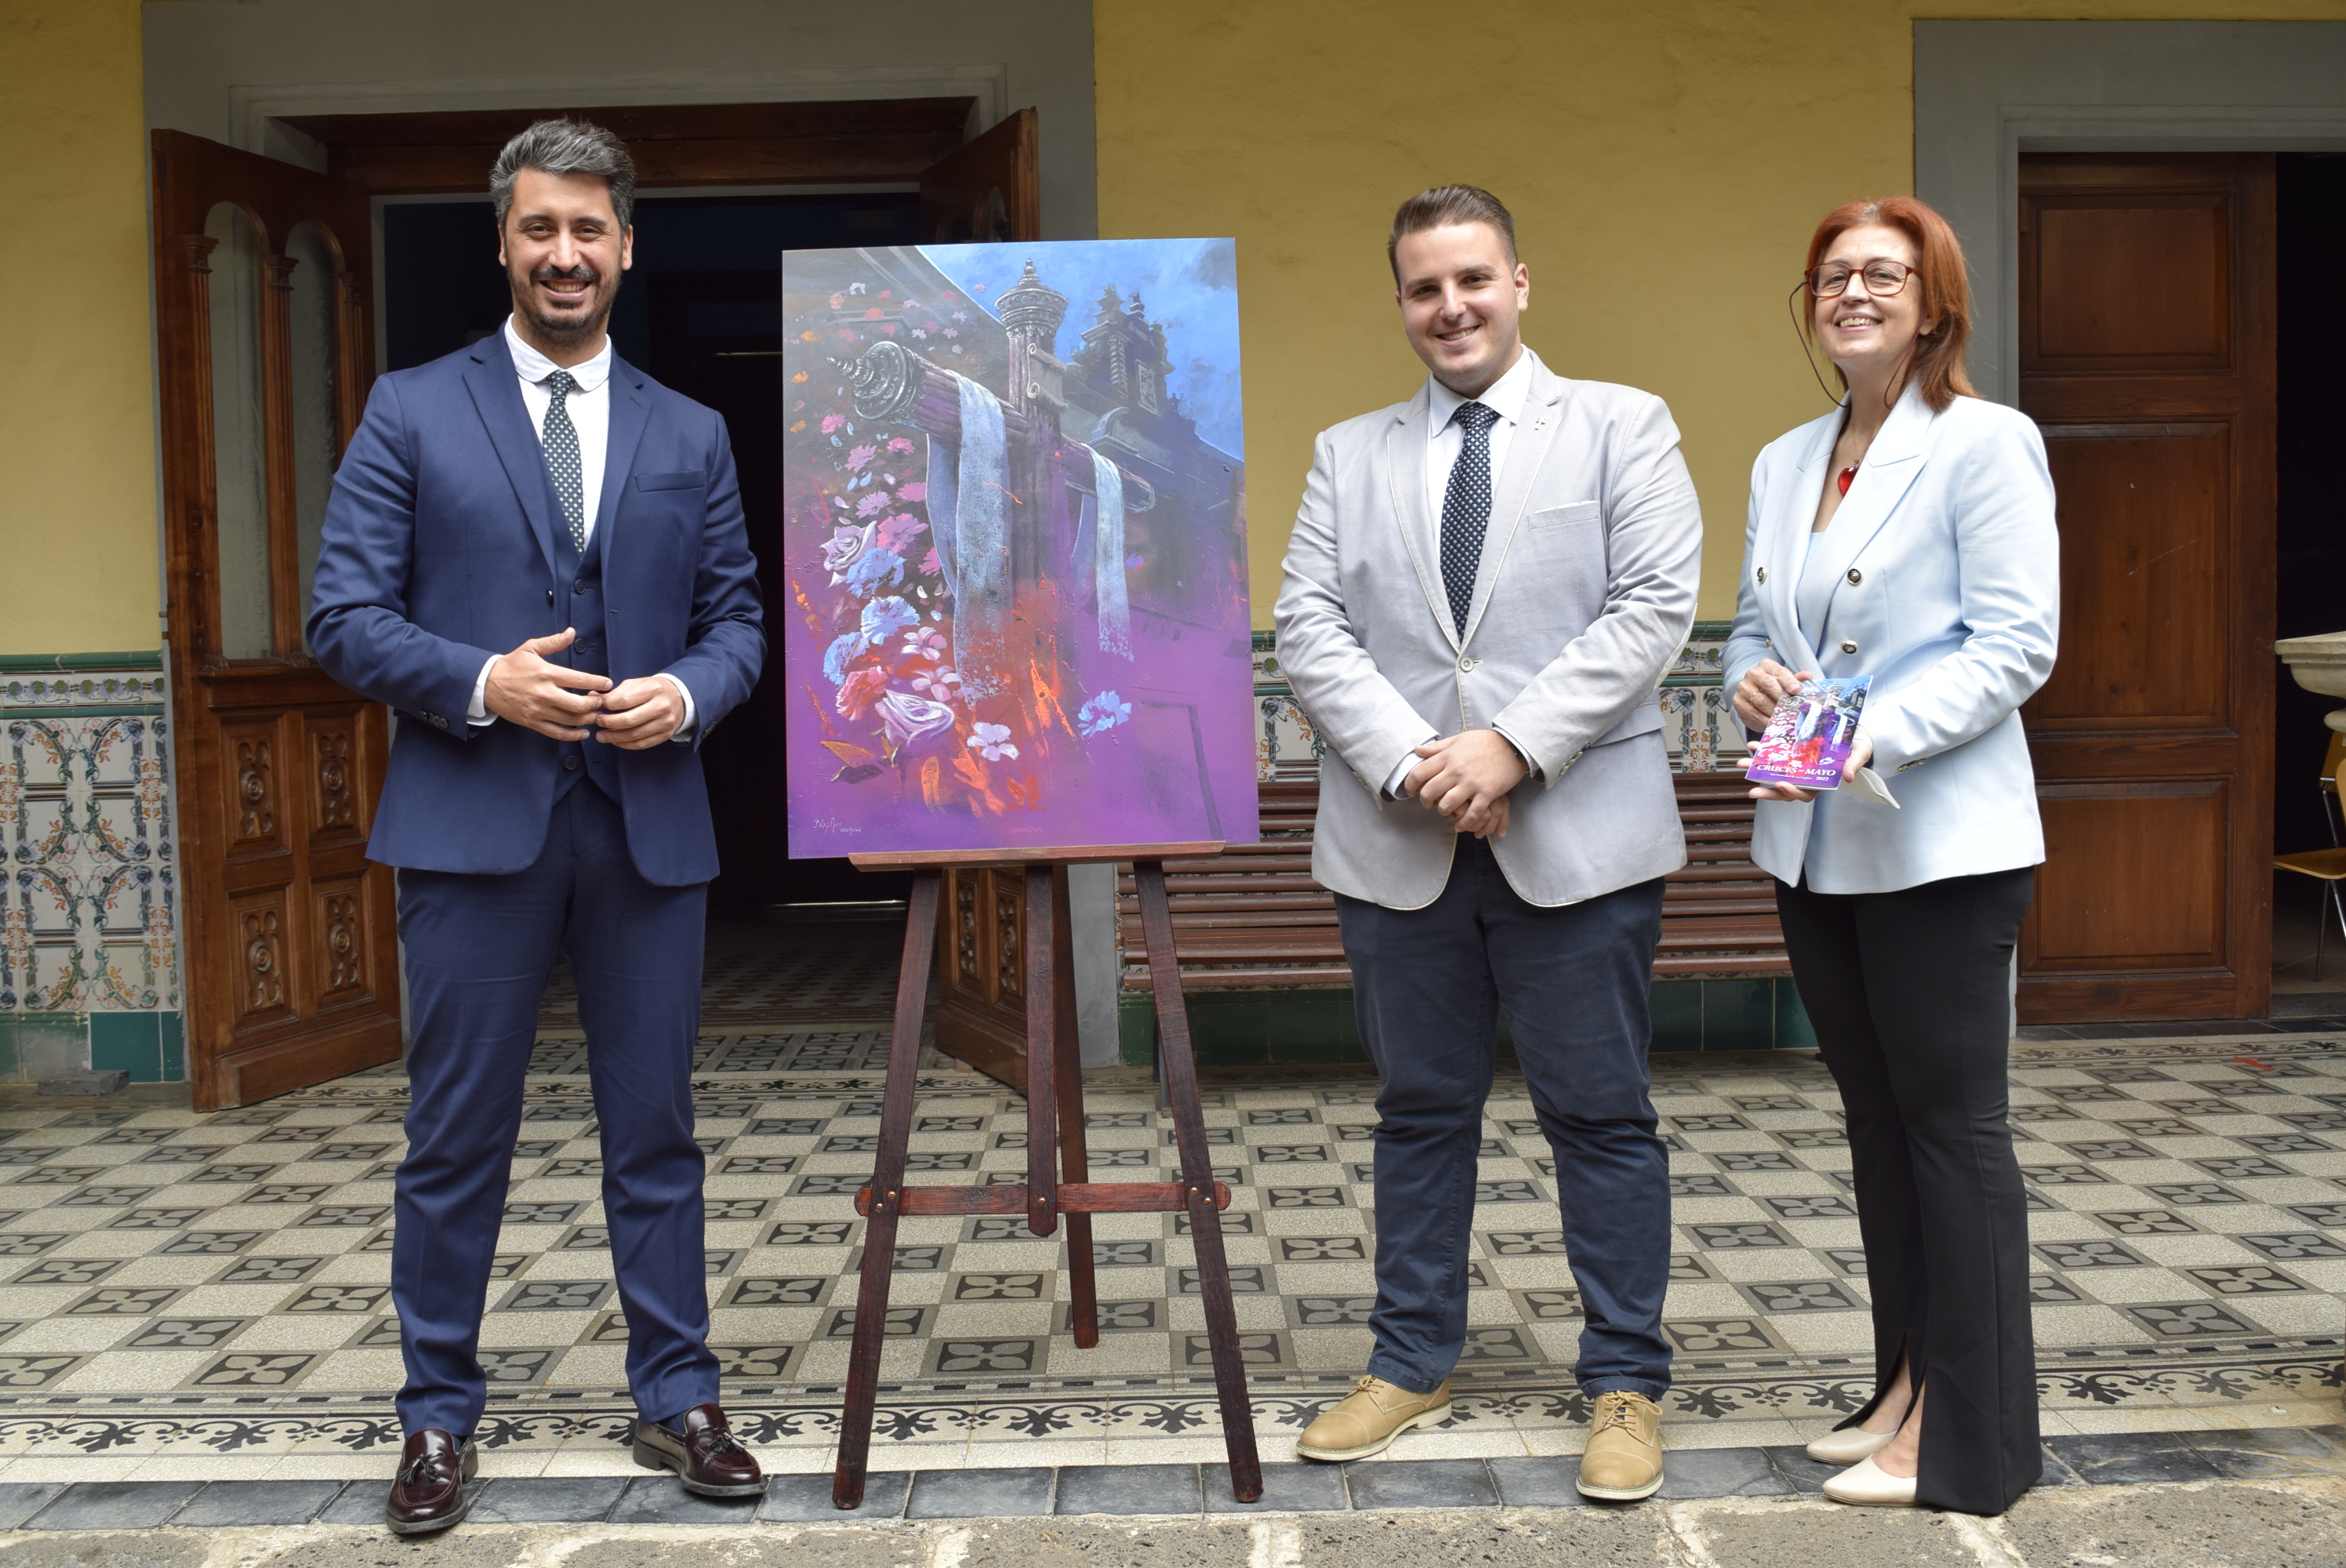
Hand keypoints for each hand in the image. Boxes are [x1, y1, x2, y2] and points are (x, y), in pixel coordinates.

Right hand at [483, 629, 610, 740]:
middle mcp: (544, 693)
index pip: (579, 679)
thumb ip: (553, 642)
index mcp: (546, 673)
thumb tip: (571, 632)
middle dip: (595, 704)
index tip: (608, 684)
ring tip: (595, 714)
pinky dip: (573, 735)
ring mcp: (538, 710)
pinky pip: (557, 732)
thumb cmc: (511, 665)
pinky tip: (583, 732)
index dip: (597, 683)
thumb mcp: (530, 648)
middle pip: (579, 704)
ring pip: (570, 720)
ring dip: (588, 719)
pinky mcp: (533, 722)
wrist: (486, 684)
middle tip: (602, 702)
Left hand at [595, 677, 684, 748]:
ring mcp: (665, 722)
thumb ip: (616, 691)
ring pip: (635, 735)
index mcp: (652, 689)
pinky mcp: (666, 734)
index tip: (598, 707)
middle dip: (609, 723)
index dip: (607, 705)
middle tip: (598, 722)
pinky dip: (626, 744)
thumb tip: (593, 697)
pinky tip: (616, 741)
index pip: (624, 700)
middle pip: (629, 720)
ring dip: (614, 737)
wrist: (680, 697)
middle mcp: (661, 706)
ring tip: (601, 736)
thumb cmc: (653, 689)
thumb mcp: (637, 683)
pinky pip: (642, 744)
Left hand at [1403, 730, 1527, 838]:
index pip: (1419, 773)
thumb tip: (1417, 750)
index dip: (1410, 785)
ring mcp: (1471, 783)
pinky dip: (1463, 823)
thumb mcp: (1459, 739)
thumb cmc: (1484, 741)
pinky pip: (1472, 813)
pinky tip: (1460, 824)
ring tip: (1445, 811)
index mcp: (1447, 757)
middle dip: (1425, 802)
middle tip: (1428, 803)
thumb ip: (1437, 748)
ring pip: (1447, 805)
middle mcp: (1456, 770)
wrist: (1512, 744)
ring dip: (1443, 811)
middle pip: (1430, 792)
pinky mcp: (1487, 793)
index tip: (1411, 791)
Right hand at [1732, 657, 1814, 735]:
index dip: (1789, 681)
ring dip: (1774, 711)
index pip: (1779, 671)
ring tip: (1784, 717)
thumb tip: (1807, 676)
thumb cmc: (1774, 689)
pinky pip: (1752, 712)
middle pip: (1768, 684)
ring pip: (1760, 700)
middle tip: (1791, 707)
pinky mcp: (1737, 701)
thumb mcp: (1786, 683)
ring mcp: (1743, 687)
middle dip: (1782, 697)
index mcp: (1766, 665)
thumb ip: (1796, 680)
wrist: (1754, 698)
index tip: (1796, 690)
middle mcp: (1752, 674)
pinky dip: (1764, 719)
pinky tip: (1771, 723)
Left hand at [1745, 726, 1872, 802]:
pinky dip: (1763, 750)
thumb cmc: (1858, 745)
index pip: (1805, 794)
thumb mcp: (1860, 753)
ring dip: (1758, 769)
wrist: (1855, 731)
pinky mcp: (1792, 753)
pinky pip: (1775, 755)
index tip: (1781, 785)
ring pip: (1775, 773)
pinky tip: (1753, 744)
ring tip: (1742, 764)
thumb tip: (1848, 777)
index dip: (1792, 793)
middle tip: (1752, 790)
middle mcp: (1806, 777)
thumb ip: (1854, 765)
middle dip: (1767, 791)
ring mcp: (1797, 766)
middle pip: (1785, 789)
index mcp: (1821, 782)